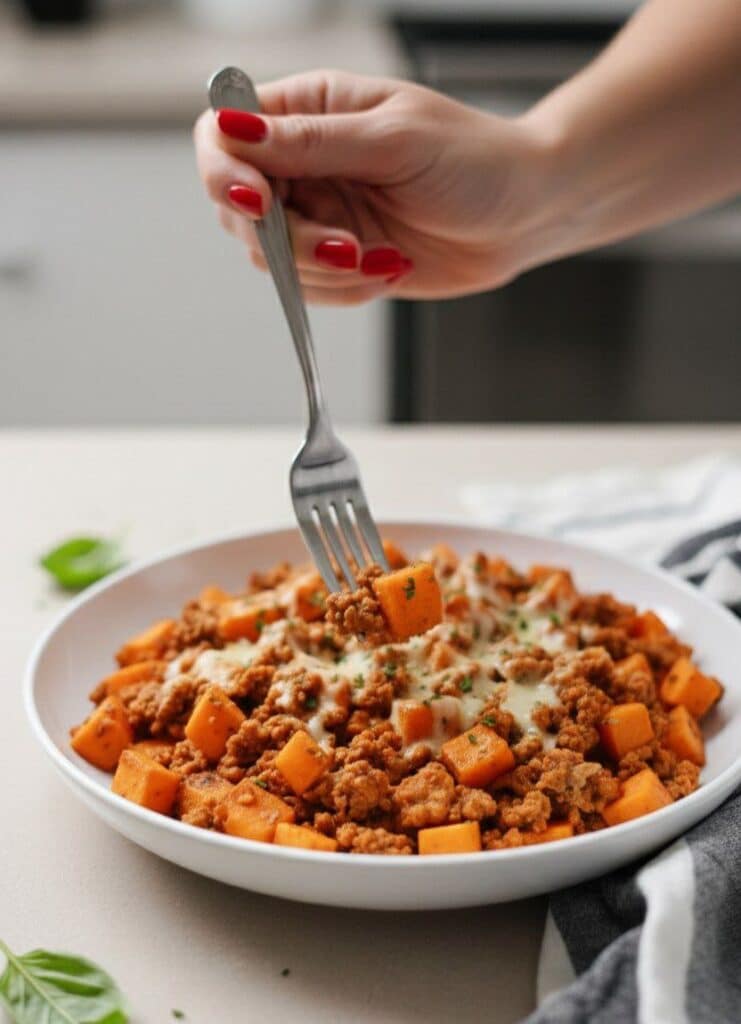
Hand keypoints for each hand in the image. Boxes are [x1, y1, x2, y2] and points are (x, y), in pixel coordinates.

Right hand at [193, 71, 551, 304]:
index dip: (224, 172)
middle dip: (288, 240)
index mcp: (309, 111)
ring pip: (272, 259)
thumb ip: (310, 143)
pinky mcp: (338, 261)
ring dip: (322, 271)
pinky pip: (311, 289)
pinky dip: (347, 289)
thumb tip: (232, 132)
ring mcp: (319, 215)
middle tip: (345, 247)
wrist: (525, 213)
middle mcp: (303, 164)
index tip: (257, 203)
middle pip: (239, 211)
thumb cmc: (474, 160)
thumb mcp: (393, 140)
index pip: (223, 136)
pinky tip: (392, 268)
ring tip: (381, 257)